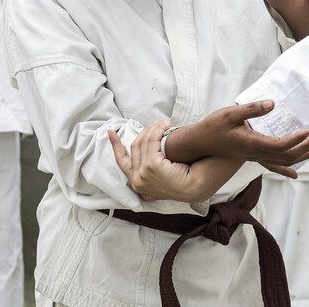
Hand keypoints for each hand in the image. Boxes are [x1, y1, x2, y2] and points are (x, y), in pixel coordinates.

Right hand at [108, 120, 234, 202]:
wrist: (198, 184)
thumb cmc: (184, 178)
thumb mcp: (161, 173)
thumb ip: (150, 165)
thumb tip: (148, 144)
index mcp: (138, 184)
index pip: (122, 161)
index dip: (116, 146)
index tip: (110, 132)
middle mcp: (137, 181)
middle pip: (135, 147)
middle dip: (145, 132)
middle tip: (156, 123)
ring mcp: (142, 174)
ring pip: (143, 142)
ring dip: (154, 129)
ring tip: (164, 123)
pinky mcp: (151, 167)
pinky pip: (152, 141)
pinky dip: (158, 130)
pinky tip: (167, 126)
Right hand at [164, 101, 308, 178]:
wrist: (200, 143)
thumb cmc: (213, 127)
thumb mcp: (230, 113)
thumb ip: (252, 109)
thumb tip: (272, 103)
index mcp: (252, 144)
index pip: (281, 146)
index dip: (297, 140)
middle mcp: (256, 153)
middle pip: (287, 155)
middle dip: (306, 147)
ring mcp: (255, 157)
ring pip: (283, 161)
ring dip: (302, 156)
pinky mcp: (253, 156)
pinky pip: (273, 165)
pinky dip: (286, 168)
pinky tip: (295, 173)